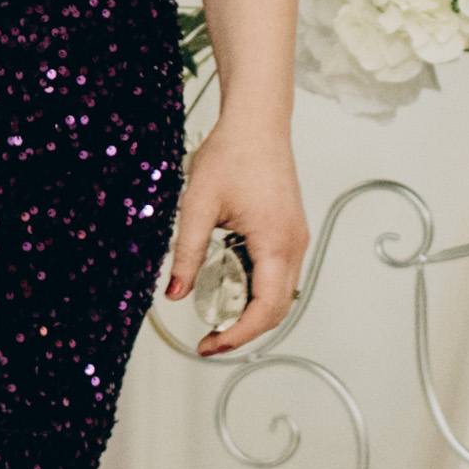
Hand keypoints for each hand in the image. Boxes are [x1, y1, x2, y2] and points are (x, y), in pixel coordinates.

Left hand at [165, 115, 308, 357]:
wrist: (256, 123)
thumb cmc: (233, 154)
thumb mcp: (197, 205)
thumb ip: (185, 252)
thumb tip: (174, 293)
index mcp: (275, 243)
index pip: (265, 309)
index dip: (237, 335)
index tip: (209, 345)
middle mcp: (293, 246)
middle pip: (275, 309)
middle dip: (242, 330)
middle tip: (208, 340)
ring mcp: (294, 240)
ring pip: (279, 294)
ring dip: (248, 310)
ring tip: (213, 315)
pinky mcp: (288, 233)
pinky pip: (277, 275)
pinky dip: (254, 289)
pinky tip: (225, 285)